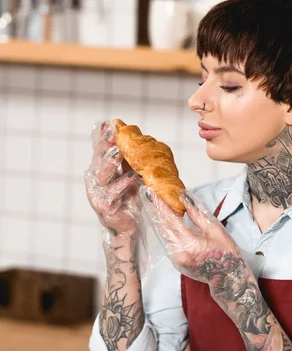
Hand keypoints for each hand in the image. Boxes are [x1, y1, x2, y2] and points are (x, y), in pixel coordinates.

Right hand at [85, 120, 140, 235]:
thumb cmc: (132, 199)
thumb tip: (135, 135)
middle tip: (111, 131)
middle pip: (99, 158)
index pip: (102, 149)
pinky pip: (113, 193)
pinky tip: (131, 176)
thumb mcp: (132, 175)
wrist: (131, 227)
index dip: (103, 136)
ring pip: (103, 174)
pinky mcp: (104, 207)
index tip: (109, 123)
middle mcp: (98, 179)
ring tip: (117, 151)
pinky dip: (122, 184)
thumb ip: (130, 159)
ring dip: (109, 161)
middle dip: (104, 143)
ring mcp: (99, 193)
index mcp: (104, 169)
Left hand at [141, 187, 251, 300]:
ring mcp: (176, 259)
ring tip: (158, 206)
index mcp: (190, 244)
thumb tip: (184, 199)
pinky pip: (168, 243)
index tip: (155, 195)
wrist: (228, 278)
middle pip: (164, 228)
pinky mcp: (176, 263)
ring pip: (164, 236)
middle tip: (153, 197)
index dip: (163, 206)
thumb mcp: (215, 230)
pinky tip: (166, 222)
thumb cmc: (226, 253)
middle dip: (158, 211)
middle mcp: (179, 253)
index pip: (172, 220)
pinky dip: (166, 231)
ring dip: (161, 221)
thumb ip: (197, 215)